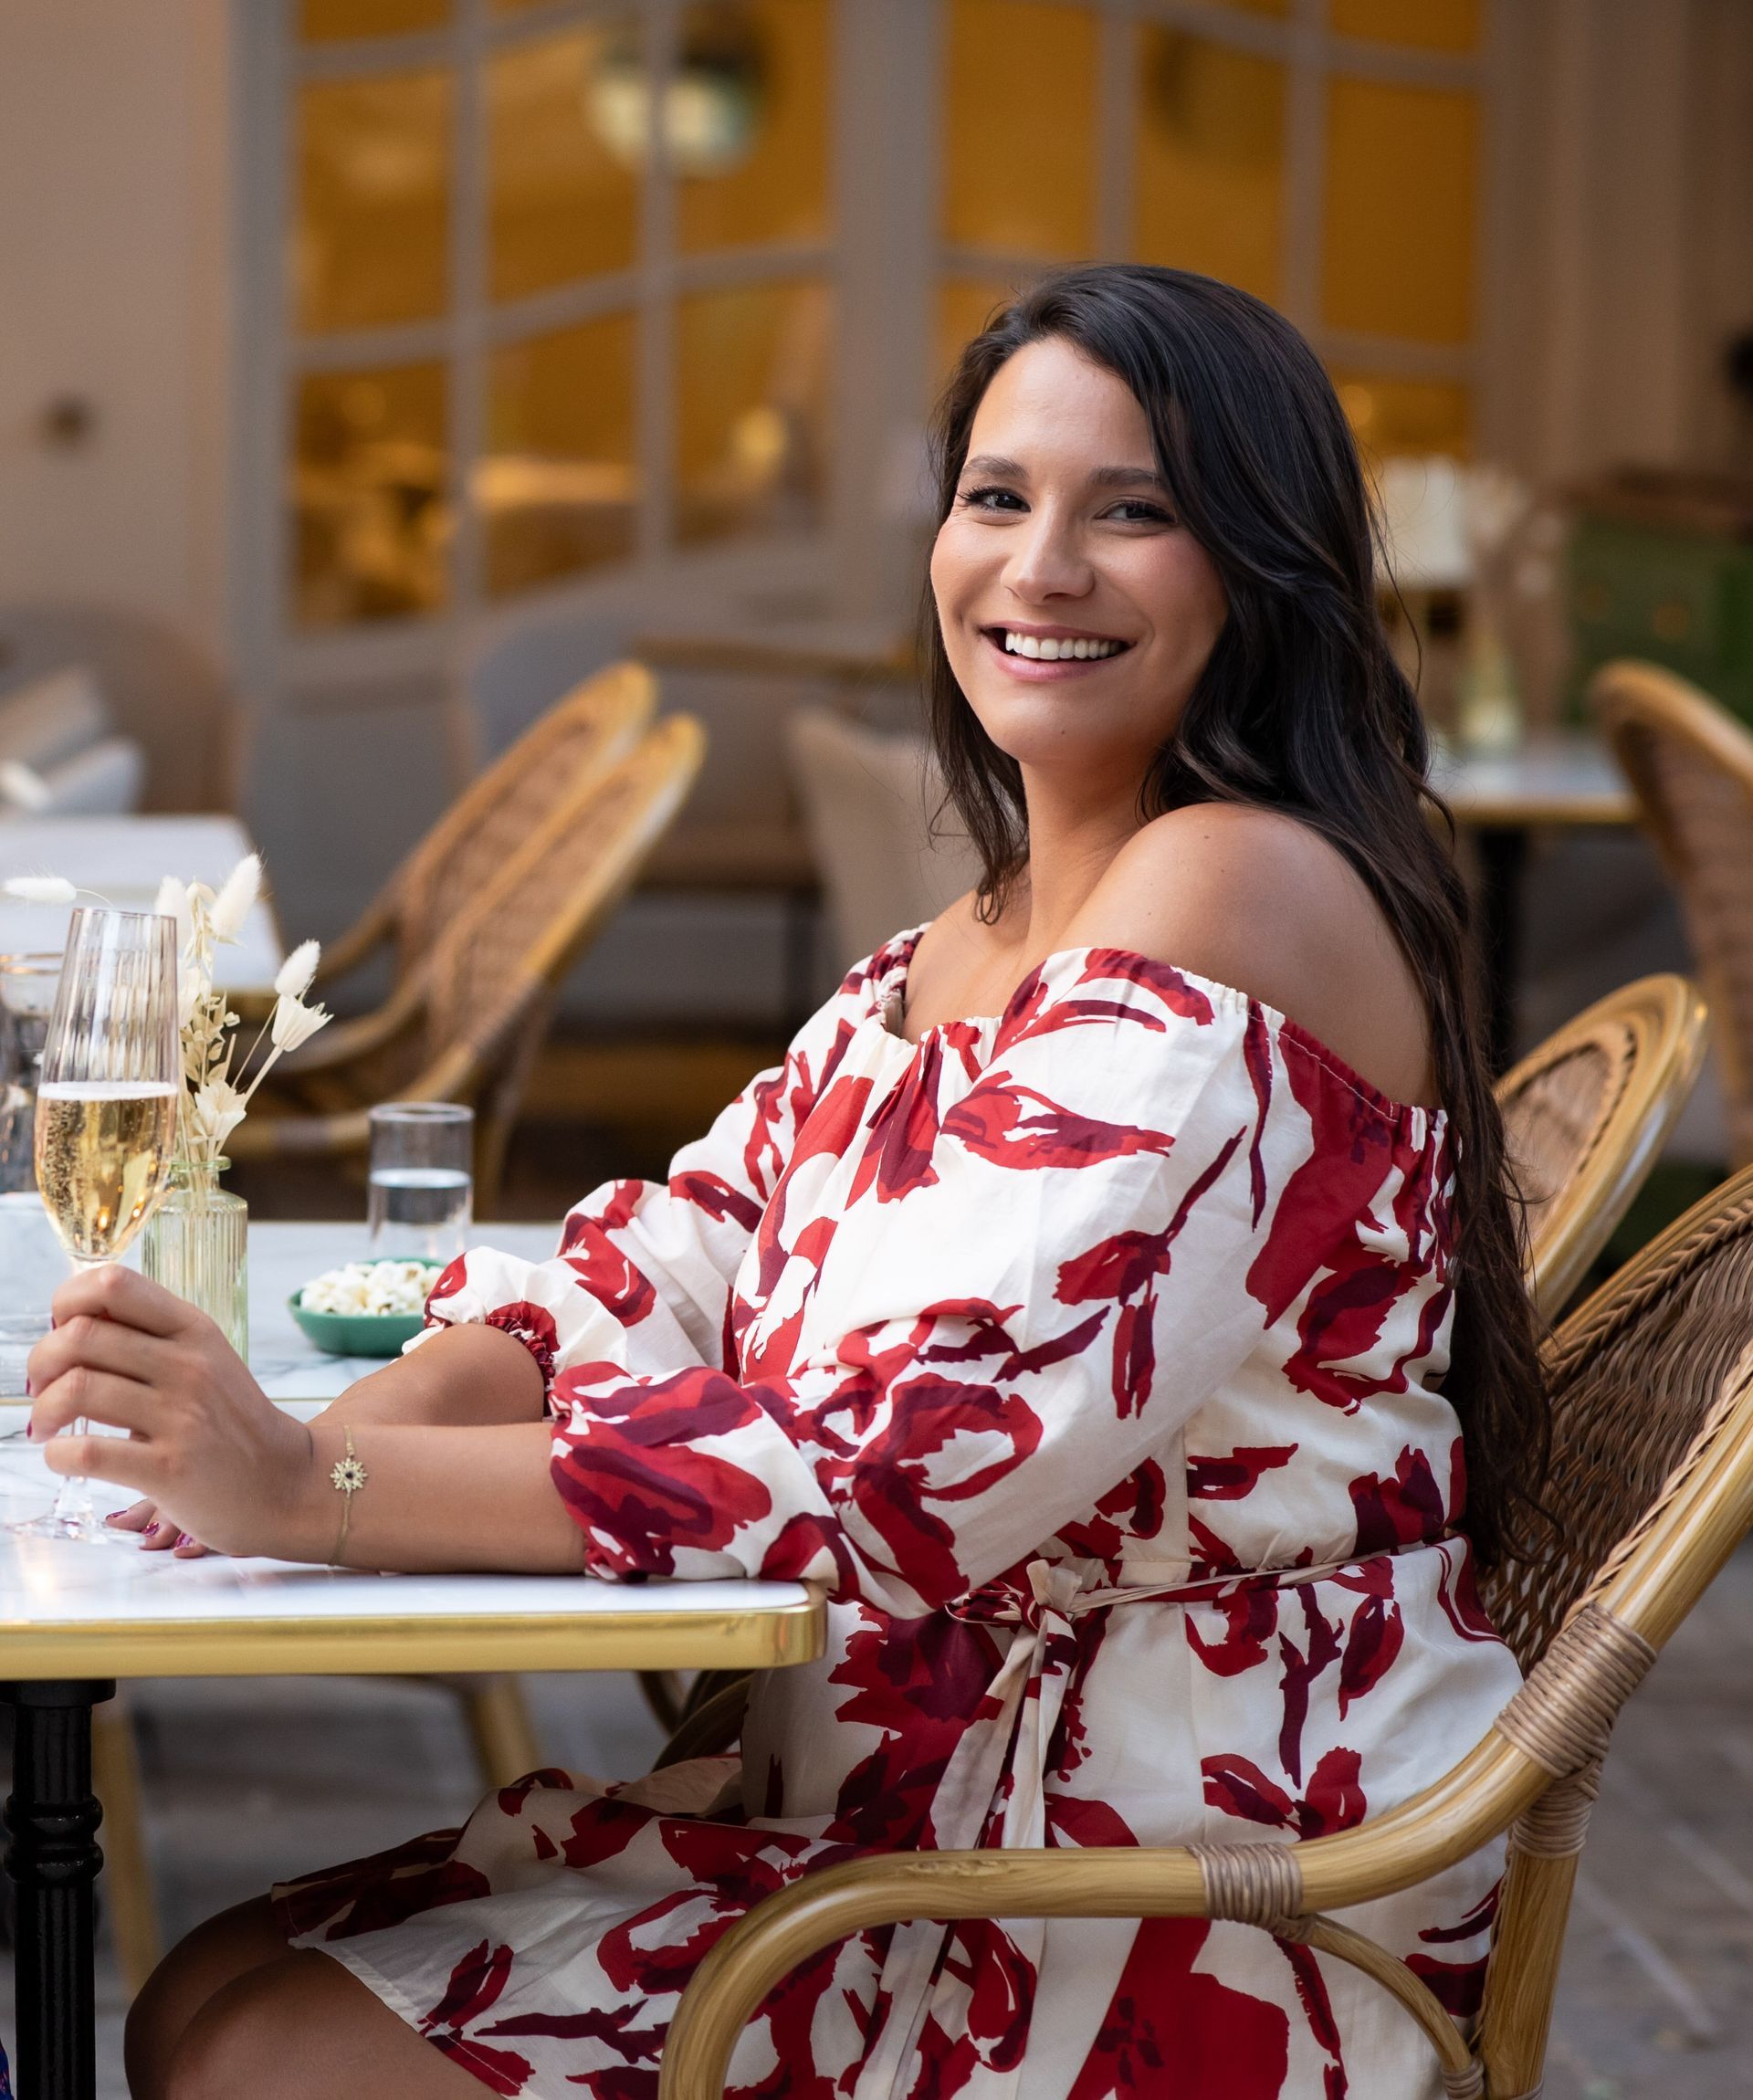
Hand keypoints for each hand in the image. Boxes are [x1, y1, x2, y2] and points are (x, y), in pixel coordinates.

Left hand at [27, 1266, 322, 1560]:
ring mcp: (182, 1417)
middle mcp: (189, 1366)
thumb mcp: (206, 1362)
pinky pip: (88, 1453)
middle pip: (80, 1336)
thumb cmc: (232, 1424)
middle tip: (44, 1387)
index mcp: (194, 1329)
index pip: (114, 1284)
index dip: (67, 1301)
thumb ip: (150, 1341)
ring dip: (43, 1410)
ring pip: (77, 1389)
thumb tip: (69, 1326)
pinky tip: (65, 1458)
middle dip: (40, 1362)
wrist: (285, 1483)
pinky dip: (57, 1455)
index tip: (61, 1330)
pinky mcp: (170, 1470)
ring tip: (48, 1426)